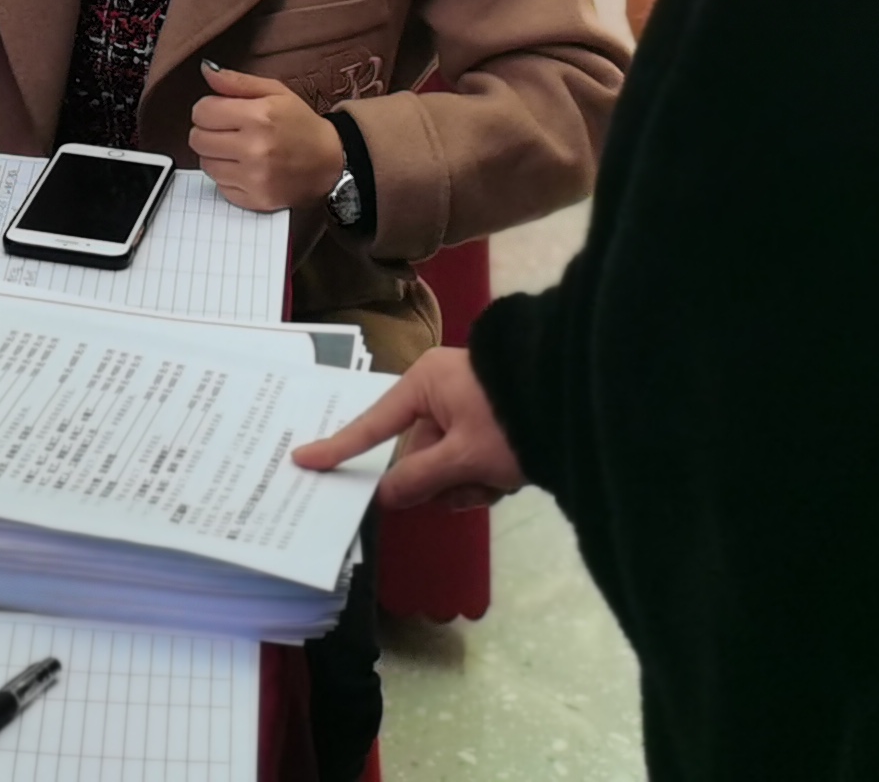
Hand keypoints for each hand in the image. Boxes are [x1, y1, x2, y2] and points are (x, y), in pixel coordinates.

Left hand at [189, 63, 347, 214]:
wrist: (331, 161)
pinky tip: (244, 168)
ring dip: (215, 155)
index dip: (207, 109)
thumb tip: (206, 70)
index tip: (219, 111)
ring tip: (237, 149)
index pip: (202, 112)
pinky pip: (220, 186)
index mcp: (259, 116)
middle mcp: (255, 149)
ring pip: (205, 164)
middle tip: (226, 130)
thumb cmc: (301, 123)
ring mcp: (254, 178)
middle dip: (207, 131)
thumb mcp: (275, 92)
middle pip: (197, 139)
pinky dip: (227, 176)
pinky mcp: (255, 200)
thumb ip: (237, 81)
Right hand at [293, 349, 523, 511]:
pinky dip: (485, 478)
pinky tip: (510, 477)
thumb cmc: (511, 421)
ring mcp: (464, 406)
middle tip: (470, 485)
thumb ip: (418, 479)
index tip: (302, 459)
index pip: (373, 425)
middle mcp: (439, 391)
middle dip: (443, 481)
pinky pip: (468, 462)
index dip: (339, 448)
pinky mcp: (487, 422)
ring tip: (500, 478)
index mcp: (425, 384)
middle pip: (418, 455)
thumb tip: (384, 495)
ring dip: (469, 484)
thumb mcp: (463, 457)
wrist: (575, 403)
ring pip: (446, 465)